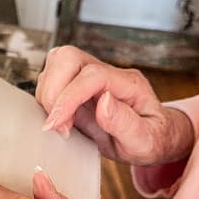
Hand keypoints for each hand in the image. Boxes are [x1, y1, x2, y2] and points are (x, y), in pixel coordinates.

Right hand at [36, 46, 193, 166]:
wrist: (151, 140)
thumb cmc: (151, 141)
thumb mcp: (145, 141)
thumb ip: (125, 123)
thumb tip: (103, 102)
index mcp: (129, 83)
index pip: (92, 76)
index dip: (68, 97)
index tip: (56, 124)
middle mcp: (107, 73)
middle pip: (68, 58)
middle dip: (53, 91)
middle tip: (58, 125)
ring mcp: (90, 77)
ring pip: (56, 65)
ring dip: (48, 96)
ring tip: (61, 125)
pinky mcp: (76, 86)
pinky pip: (52, 80)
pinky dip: (47, 100)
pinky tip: (59, 121)